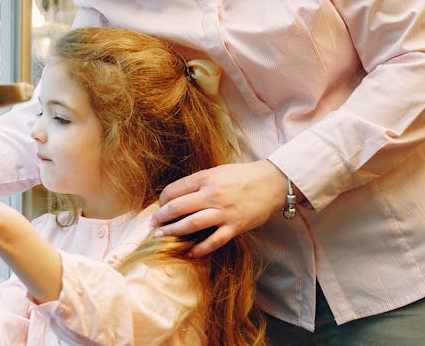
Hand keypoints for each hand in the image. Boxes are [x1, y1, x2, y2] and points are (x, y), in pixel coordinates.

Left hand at [151, 160, 287, 256]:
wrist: (272, 183)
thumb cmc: (242, 176)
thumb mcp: (217, 172)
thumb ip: (198, 183)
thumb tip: (177, 197)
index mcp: (205, 178)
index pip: (174, 190)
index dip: (162, 201)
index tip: (159, 208)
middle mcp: (212, 194)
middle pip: (177, 208)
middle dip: (161, 218)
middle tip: (153, 225)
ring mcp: (223, 212)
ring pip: (191, 224)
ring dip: (173, 232)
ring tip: (161, 237)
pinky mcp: (235, 226)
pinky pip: (213, 241)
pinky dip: (199, 248)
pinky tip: (189, 252)